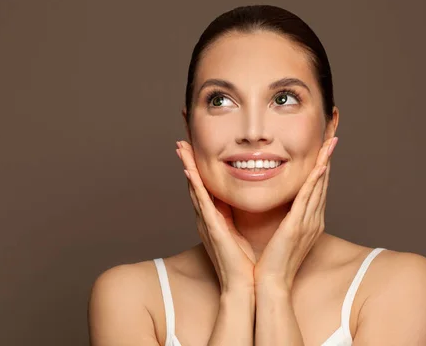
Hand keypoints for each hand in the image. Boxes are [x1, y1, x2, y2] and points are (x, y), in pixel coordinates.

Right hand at [176, 140, 255, 292]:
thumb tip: (245, 201)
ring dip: (187, 167)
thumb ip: (237, 216)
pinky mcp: (212, 228)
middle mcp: (206, 218)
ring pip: (194, 188)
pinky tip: (189, 171)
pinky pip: (201, 202)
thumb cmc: (245, 262)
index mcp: (214, 218)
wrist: (244, 285)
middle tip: (181, 141)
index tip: (194, 148)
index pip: (204, 187)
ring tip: (181, 148)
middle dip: (187, 161)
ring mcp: (207, 222)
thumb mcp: (240, 232)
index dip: (197, 167)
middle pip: (194, 183)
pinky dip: (194, 186)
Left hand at [253, 137, 337, 290]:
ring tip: (329, 144)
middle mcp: (312, 220)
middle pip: (321, 184)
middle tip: (332, 139)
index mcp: (308, 222)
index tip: (323, 150)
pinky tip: (320, 166)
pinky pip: (308, 199)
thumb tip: (280, 205)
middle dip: (327, 160)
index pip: (316, 189)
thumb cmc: (272, 262)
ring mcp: (307, 223)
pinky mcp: (298, 226)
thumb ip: (284, 218)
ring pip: (318, 187)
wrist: (270, 284)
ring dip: (324, 164)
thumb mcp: (281, 235)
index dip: (321, 168)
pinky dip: (315, 181)